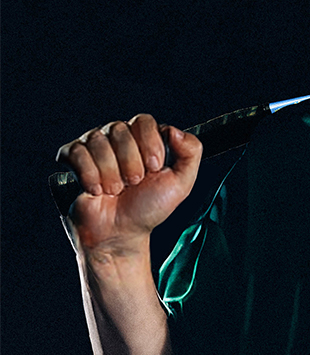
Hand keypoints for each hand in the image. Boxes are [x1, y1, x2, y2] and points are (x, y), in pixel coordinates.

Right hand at [56, 114, 201, 255]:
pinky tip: (96, 190)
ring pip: (98, 142)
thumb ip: (191, 153)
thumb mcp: (181, 184)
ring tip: (115, 191)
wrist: (121, 233)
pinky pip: (76, 152)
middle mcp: (117, 137)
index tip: (154, 169)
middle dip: (130, 164)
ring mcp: (93, 146)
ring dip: (111, 175)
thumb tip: (175, 130)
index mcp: (142, 139)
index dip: (149, 144)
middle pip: (119, 130)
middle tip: (133, 185)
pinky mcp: (72, 158)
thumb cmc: (148, 209)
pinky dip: (89, 176)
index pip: (143, 121)